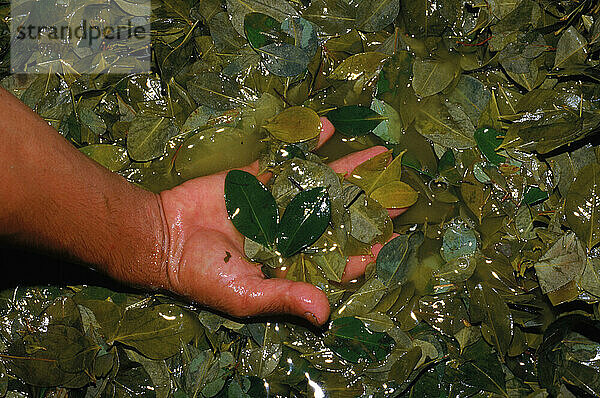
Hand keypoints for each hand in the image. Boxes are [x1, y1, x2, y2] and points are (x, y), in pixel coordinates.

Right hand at [157, 118, 405, 325]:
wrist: (163, 236)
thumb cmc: (204, 274)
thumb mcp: (246, 294)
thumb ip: (286, 297)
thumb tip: (325, 314)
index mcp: (292, 262)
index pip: (339, 258)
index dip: (367, 250)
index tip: (393, 239)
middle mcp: (291, 231)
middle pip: (339, 215)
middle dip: (369, 202)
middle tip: (400, 189)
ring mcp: (276, 202)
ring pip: (320, 184)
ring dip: (349, 169)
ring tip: (380, 154)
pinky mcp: (257, 178)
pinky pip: (286, 158)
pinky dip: (305, 144)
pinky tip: (328, 130)